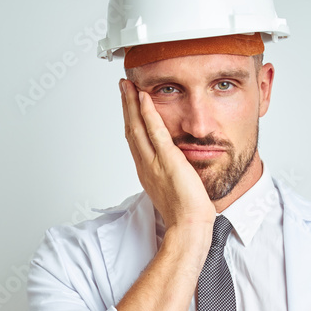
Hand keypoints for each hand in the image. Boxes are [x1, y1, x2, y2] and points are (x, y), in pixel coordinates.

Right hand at [119, 79, 215, 235]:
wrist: (188, 225)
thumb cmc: (185, 213)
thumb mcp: (173, 188)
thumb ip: (170, 174)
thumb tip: (176, 167)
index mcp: (147, 171)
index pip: (135, 139)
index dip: (130, 119)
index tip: (129, 104)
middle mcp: (145, 165)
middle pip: (130, 129)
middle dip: (126, 105)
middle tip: (122, 86)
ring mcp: (154, 162)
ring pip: (137, 127)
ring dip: (131, 103)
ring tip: (128, 85)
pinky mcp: (167, 160)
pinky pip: (155, 132)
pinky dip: (148, 113)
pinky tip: (144, 98)